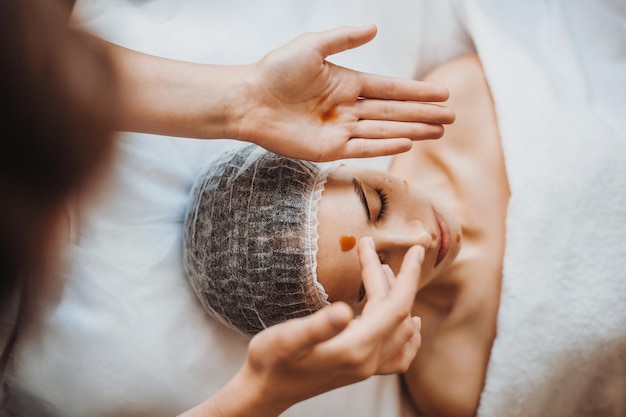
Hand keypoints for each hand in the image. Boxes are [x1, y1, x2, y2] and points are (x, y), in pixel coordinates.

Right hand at [196, 238, 424, 416]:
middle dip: (390, 275)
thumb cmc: (271, 361)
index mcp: (356, 348)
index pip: (395, 306)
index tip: (416, 248)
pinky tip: (409, 324)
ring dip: (395, 295)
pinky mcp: (359, 369)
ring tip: (383, 269)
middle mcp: (368, 360)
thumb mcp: (287, 338)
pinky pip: (398, 353)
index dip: (407, 276)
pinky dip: (408, 334)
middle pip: (395, 311)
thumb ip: (318, 326)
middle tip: (369, 246)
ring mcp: (366, 367)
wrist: (264, 391)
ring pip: (397, 327)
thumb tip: (345, 310)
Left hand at [238, 25, 454, 161]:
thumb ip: (344, 39)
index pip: (390, 88)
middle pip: (394, 111)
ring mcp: (340, 129)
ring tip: (439, 132)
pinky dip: (386, 145)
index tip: (442, 94)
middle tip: (451, 118)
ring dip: (412, 131)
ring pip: (384, 129)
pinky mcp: (329, 149)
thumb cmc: (276, 70)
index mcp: (347, 82)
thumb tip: (374, 27)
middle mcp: (348, 107)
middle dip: (423, 114)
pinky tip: (409, 142)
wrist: (249, 99)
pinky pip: (364, 147)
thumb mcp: (312, 46)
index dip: (417, 92)